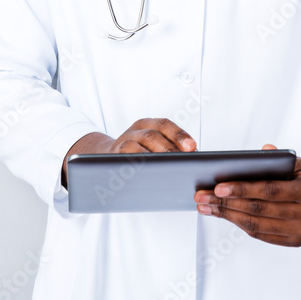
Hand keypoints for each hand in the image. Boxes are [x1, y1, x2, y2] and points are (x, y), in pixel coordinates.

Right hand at [61, 117, 195, 186]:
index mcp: (148, 124)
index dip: (178, 134)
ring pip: (135, 146)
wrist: (107, 157)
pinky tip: (144, 175)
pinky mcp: (112, 157)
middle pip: (152, 135)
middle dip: (168, 149)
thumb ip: (169, 148)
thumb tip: (193, 159)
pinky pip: (122, 160)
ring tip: (165, 170)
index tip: (192, 147)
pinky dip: (133, 166)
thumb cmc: (140, 153)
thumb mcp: (153, 145)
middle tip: (182, 163)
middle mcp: (135, 130)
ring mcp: (122, 142)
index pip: (164, 124)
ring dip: (150, 158)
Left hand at [193, 144, 300, 246]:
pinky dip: (241, 224)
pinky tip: (224, 214)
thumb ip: (277, 157)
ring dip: (227, 216)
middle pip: (259, 211)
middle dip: (226, 203)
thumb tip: (257, 154)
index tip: (217, 186)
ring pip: (257, 226)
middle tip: (201, 197)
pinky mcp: (296, 242)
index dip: (242, 189)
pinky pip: (262, 235)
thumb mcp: (296, 159)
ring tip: (206, 207)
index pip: (269, 191)